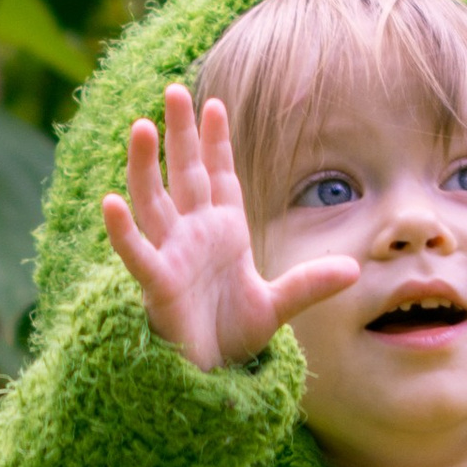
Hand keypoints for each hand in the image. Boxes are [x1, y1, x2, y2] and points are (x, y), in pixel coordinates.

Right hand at [101, 84, 358, 372]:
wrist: (210, 376)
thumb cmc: (232, 336)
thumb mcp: (277, 306)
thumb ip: (309, 284)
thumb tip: (354, 269)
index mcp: (221, 232)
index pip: (217, 176)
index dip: (215, 141)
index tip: (213, 103)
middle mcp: (192, 236)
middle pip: (184, 175)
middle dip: (179, 134)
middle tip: (173, 89)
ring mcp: (172, 256)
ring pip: (153, 201)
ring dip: (146, 165)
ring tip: (141, 125)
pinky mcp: (157, 285)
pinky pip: (136, 253)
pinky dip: (122, 231)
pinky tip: (111, 202)